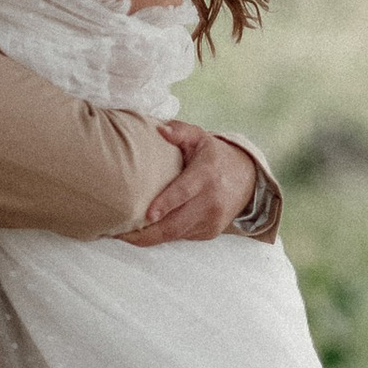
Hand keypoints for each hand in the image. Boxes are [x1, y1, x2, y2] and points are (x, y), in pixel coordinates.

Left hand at [125, 121, 258, 244]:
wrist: (248, 179)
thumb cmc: (215, 156)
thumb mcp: (200, 137)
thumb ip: (180, 131)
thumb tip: (160, 130)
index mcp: (205, 175)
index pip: (183, 192)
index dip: (165, 205)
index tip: (147, 215)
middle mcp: (210, 201)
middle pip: (175, 224)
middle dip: (146, 234)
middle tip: (119, 234)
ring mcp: (211, 220)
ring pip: (176, 234)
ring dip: (150, 237)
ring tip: (125, 235)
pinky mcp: (210, 232)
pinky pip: (182, 237)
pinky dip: (164, 235)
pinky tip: (146, 232)